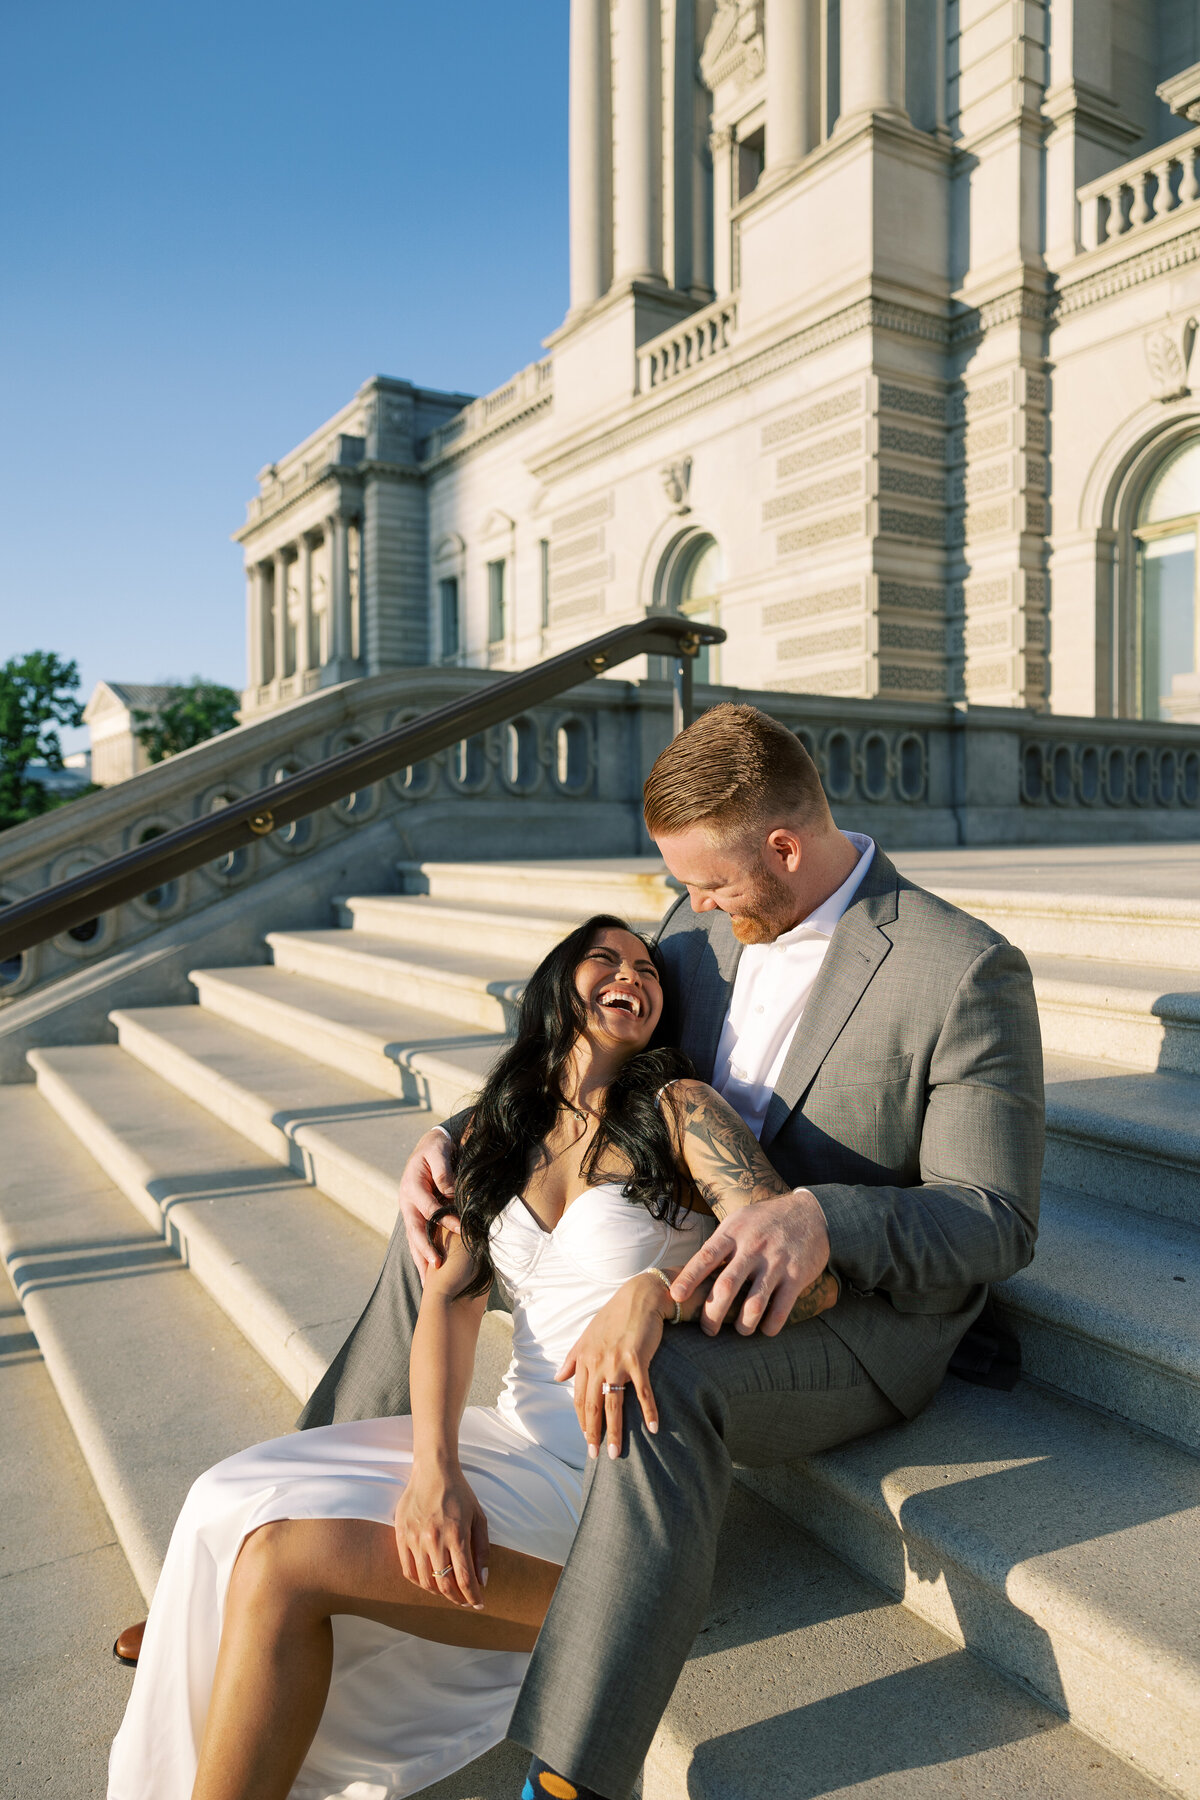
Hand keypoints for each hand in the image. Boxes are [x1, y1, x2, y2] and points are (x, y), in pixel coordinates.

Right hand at [394, 1465, 488, 1608]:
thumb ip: (482, 1550)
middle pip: (444, 1584)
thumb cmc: (459, 1493)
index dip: (472, 1596)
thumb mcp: (479, 1517)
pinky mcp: (401, 1535)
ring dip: (439, 1592)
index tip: (479, 1603)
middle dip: (457, 1598)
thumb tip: (482, 1579)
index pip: (464, 1577)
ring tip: (448, 1592)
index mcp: (456, 1534)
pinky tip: (429, 1581)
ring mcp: (415, 1538)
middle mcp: (434, 1539)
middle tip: (465, 1601)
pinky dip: (419, 1582)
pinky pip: (408, 1570)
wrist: (433, 1470)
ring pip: (425, 1581)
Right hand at [399, 1129, 458, 1281]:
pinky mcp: (415, 1217)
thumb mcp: (438, 1151)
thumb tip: (450, 1190)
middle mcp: (407, 1202)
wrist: (427, 1147)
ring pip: (412, 1239)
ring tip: (427, 1283)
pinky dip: (421, 1256)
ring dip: (419, 1260)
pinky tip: (427, 1274)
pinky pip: (417, 1239)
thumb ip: (443, 1169)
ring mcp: (409, 1211)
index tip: (460, 1229)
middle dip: (424, 1249)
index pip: (428, 1207)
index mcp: (411, 1186)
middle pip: (414, 1230)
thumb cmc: (435, 1148)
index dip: (443, 1219)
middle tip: (436, 1266)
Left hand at [556, 1274, 669, 1459]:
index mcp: (584, 1359)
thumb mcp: (587, 1335)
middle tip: (596, 1455)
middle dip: (593, 1434)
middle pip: (593, 1406)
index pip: (580, 1398)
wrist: (640, 1296)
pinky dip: (648, 1411)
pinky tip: (654, 1428)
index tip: (587, 1439)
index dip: (582, 1421)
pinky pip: (642, 1392)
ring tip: (615, 1452)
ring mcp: (617, 1362)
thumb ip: (572, 1358)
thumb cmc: (615, 1315)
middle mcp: (597, 1363)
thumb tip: (557, 1378)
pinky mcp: (637, 1360)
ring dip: (614, 1431)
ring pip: (613, 1404)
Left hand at [671, 1190, 833, 1335]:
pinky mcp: (797, 1275)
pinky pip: (782, 1308)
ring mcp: (776, 1262)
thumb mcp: (740, 1221)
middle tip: (708, 1329)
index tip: (676, 1297)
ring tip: (740, 1330)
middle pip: (726, 1286)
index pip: (706, 1257)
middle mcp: (753, 1247)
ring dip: (744, 1324)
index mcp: (734, 1233)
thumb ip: (719, 1244)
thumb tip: (691, 1271)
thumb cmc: (766, 1220)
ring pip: (754, 1303)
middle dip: (713, 1314)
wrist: (812, 1213)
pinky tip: (766, 1329)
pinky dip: (771, 1324)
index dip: (689, 1278)